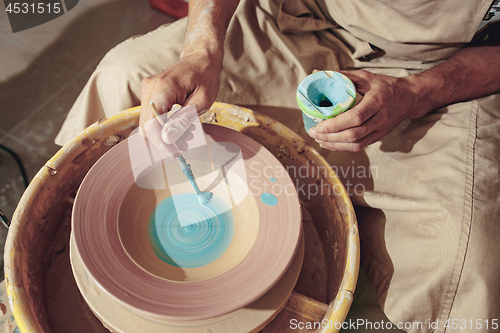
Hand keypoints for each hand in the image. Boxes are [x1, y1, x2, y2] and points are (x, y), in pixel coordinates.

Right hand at [139, 52, 221, 149]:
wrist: (200, 57)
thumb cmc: (205, 76)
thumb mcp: (202, 101)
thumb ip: (183, 120)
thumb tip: (167, 139)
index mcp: (163, 88)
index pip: (152, 123)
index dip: (162, 142)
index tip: (176, 152)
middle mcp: (150, 88)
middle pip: (146, 126)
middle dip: (163, 141)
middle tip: (184, 146)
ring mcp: (147, 90)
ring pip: (146, 124)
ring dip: (163, 135)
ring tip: (186, 135)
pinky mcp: (149, 93)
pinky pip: (150, 116)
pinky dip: (163, 126)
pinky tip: (179, 126)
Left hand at [308, 69, 429, 151]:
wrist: (410, 98)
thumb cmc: (386, 85)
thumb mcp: (367, 77)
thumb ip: (343, 77)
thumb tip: (316, 74)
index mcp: (377, 102)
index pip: (356, 118)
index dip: (336, 124)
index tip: (319, 125)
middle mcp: (380, 119)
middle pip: (353, 134)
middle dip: (330, 137)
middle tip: (314, 132)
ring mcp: (380, 131)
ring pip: (355, 144)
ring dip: (334, 144)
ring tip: (319, 139)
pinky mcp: (378, 137)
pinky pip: (358, 147)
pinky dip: (342, 147)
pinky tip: (330, 143)